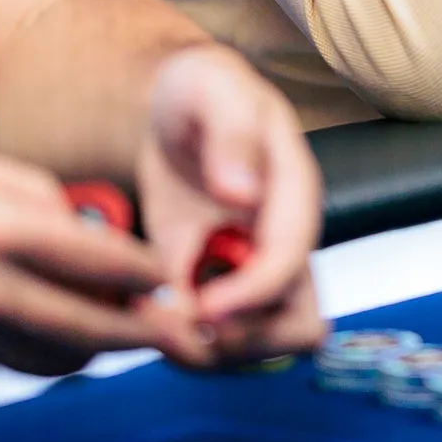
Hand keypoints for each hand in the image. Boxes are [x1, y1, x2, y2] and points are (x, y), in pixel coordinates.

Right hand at [0, 151, 195, 378]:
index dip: (145, 272)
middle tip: (180, 333)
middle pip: (86, 327)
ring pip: (52, 359)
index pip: (96, 258)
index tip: (171, 275)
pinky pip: (8, 364)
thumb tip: (88, 224)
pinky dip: (38, 350)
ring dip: (93, 347)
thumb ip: (34, 196)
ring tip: (119, 328)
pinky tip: (52, 330)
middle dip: (143, 333)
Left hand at [135, 45, 324, 367]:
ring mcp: (253, 273)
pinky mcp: (215, 289)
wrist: (177, 107)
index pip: (291, 262)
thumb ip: (233, 134)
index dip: (252, 295)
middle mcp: (283, 243)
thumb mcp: (216, 90)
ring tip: (154, 319)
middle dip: (242, 341)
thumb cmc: (204, 90)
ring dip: (208, 351)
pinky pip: (214, 342)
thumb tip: (243, 192)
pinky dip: (181, 342)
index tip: (201, 307)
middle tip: (179, 323)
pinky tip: (143, 310)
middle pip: (298, 327)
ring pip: (259, 350)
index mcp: (295, 194)